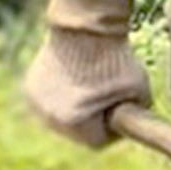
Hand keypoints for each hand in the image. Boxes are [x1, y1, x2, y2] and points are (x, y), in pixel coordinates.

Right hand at [22, 0, 150, 147]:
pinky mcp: (30, 87)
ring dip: (77, 108)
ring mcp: (37, 102)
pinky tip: (77, 79)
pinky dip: (63, 95)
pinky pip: (51, 102)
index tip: (120, 111)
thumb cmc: (116, 61)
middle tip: (107, 97)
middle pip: (78, 132)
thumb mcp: (140, 95)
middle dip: (93, 120)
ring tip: (92, 85)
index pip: (98, 141)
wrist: (86, 28)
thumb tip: (136, 130)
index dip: (113, 129)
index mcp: (74, 123)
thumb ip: (137, 119)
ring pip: (63, 117)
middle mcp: (49, 117)